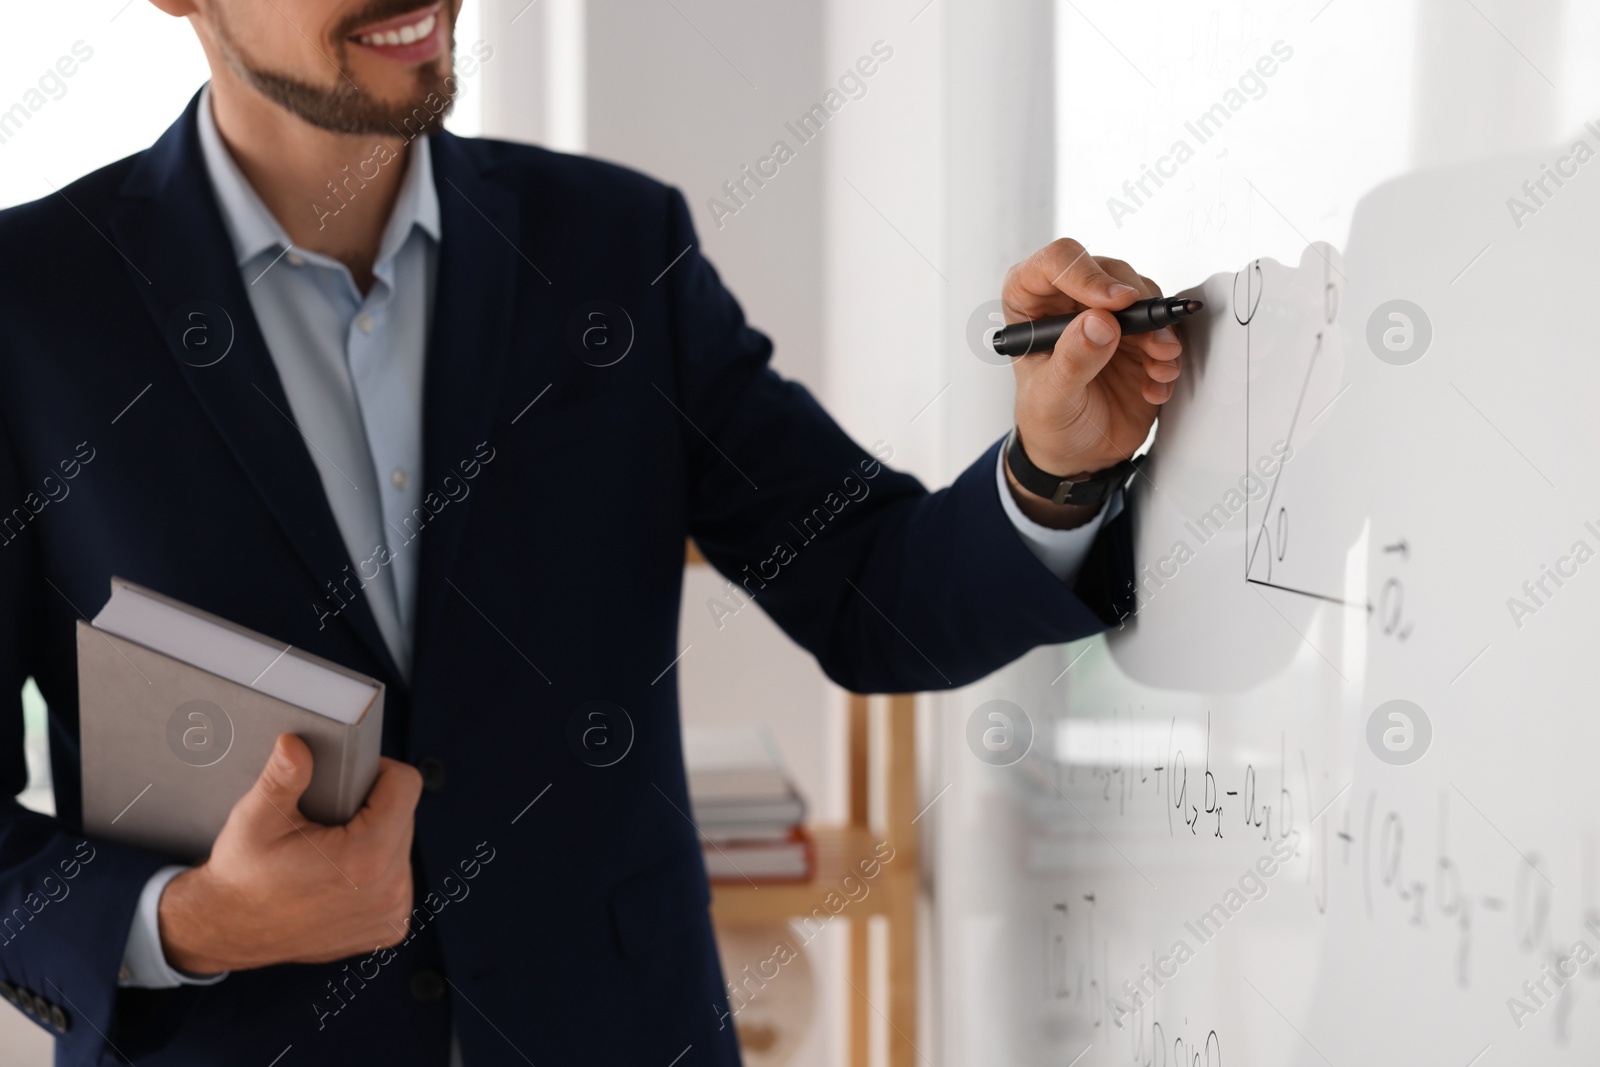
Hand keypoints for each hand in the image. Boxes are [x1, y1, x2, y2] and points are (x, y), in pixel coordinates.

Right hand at [158, 734, 422, 973]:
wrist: (229, 929)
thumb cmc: (243, 876)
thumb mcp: (256, 818)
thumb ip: (283, 777)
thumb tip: (295, 744)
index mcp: (366, 856)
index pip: (406, 785)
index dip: (378, 771)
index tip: (350, 779)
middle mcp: (389, 888)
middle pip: (404, 815)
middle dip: (372, 808)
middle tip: (331, 817)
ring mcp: (391, 912)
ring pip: (402, 847)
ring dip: (376, 839)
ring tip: (334, 846)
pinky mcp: (388, 927)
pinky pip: (397, 879)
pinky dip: (376, 871)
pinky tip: (342, 873)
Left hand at [1002, 239, 1182, 525]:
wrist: (1077, 455)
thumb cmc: (1049, 422)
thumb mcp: (1052, 398)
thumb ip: (1072, 361)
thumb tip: (1099, 322)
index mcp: (1032, 305)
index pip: (1056, 262)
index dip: (1086, 274)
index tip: (1113, 303)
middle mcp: (1071, 303)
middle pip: (1110, 273)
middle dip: (1136, 304)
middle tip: (1150, 339)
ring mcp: (1107, 319)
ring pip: (1143, 296)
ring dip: (1159, 331)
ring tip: (1157, 365)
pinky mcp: (1138, 339)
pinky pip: (1163, 330)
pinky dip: (1167, 356)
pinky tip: (1154, 385)